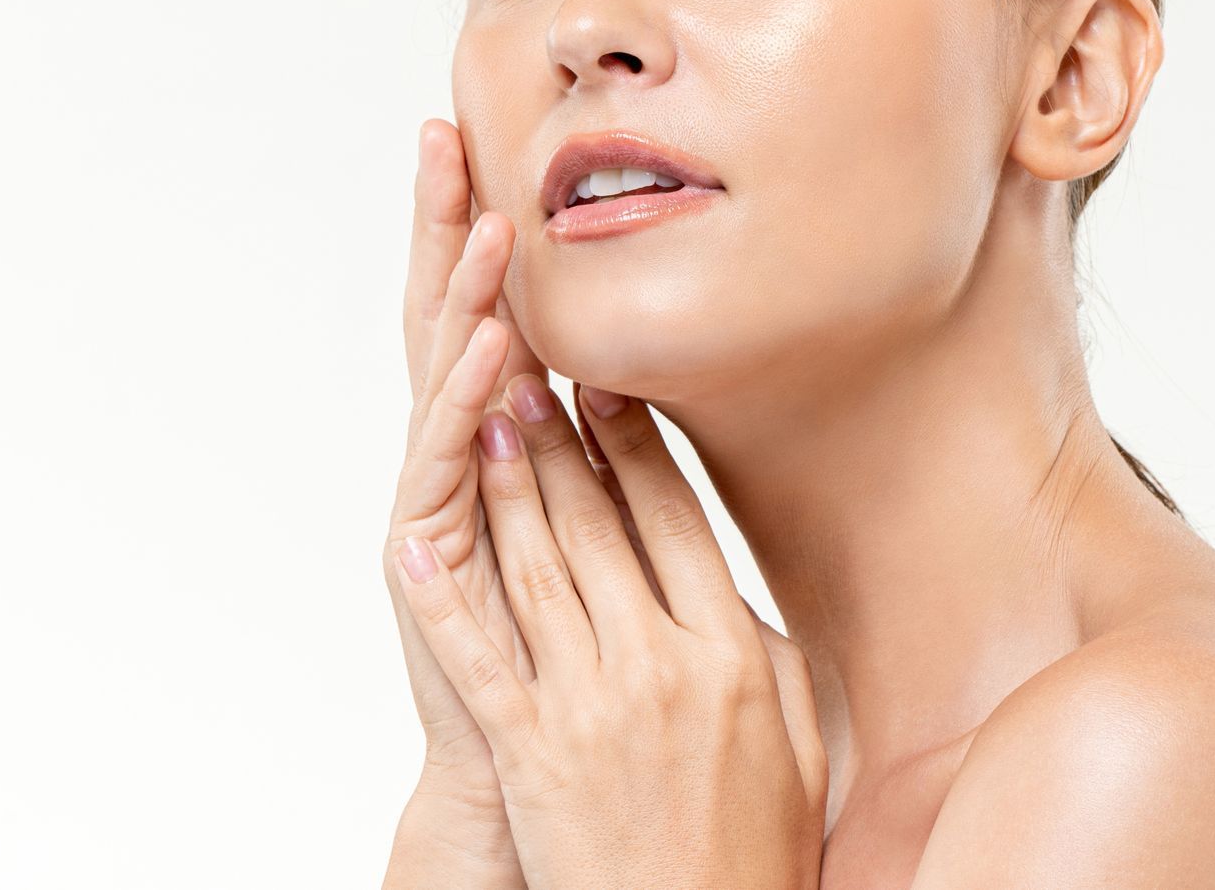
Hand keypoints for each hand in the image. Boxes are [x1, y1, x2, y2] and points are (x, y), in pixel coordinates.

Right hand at [382, 118, 540, 878]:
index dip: (488, 234)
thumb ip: (615, 467)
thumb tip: (653, 393)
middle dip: (443, 225)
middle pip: (445, 318)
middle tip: (444, 132)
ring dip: (460, 296)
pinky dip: (463, 400)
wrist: (523, 773)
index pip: (493, 313)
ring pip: (439, 374)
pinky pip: (445, 463)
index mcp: (500, 443)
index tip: (497, 149)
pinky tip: (489, 346)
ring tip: (483, 219)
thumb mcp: (607, 542)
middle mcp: (456, 457)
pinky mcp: (425, 554)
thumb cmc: (572, 663)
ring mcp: (434, 500)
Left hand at [389, 380, 829, 889]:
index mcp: (732, 654)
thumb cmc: (753, 857)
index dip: (636, 449)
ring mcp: (590, 708)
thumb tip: (740, 596)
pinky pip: (478, 660)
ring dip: (503, 489)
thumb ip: (772, 658)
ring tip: (480, 420)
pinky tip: (416, 548)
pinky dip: (442, 600)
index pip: (675, 522)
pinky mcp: (532, 753)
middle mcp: (660, 666)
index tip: (609, 388)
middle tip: (526, 373)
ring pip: (535, 573)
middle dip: (557, 444)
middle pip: (597, 530)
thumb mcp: (798, 745)